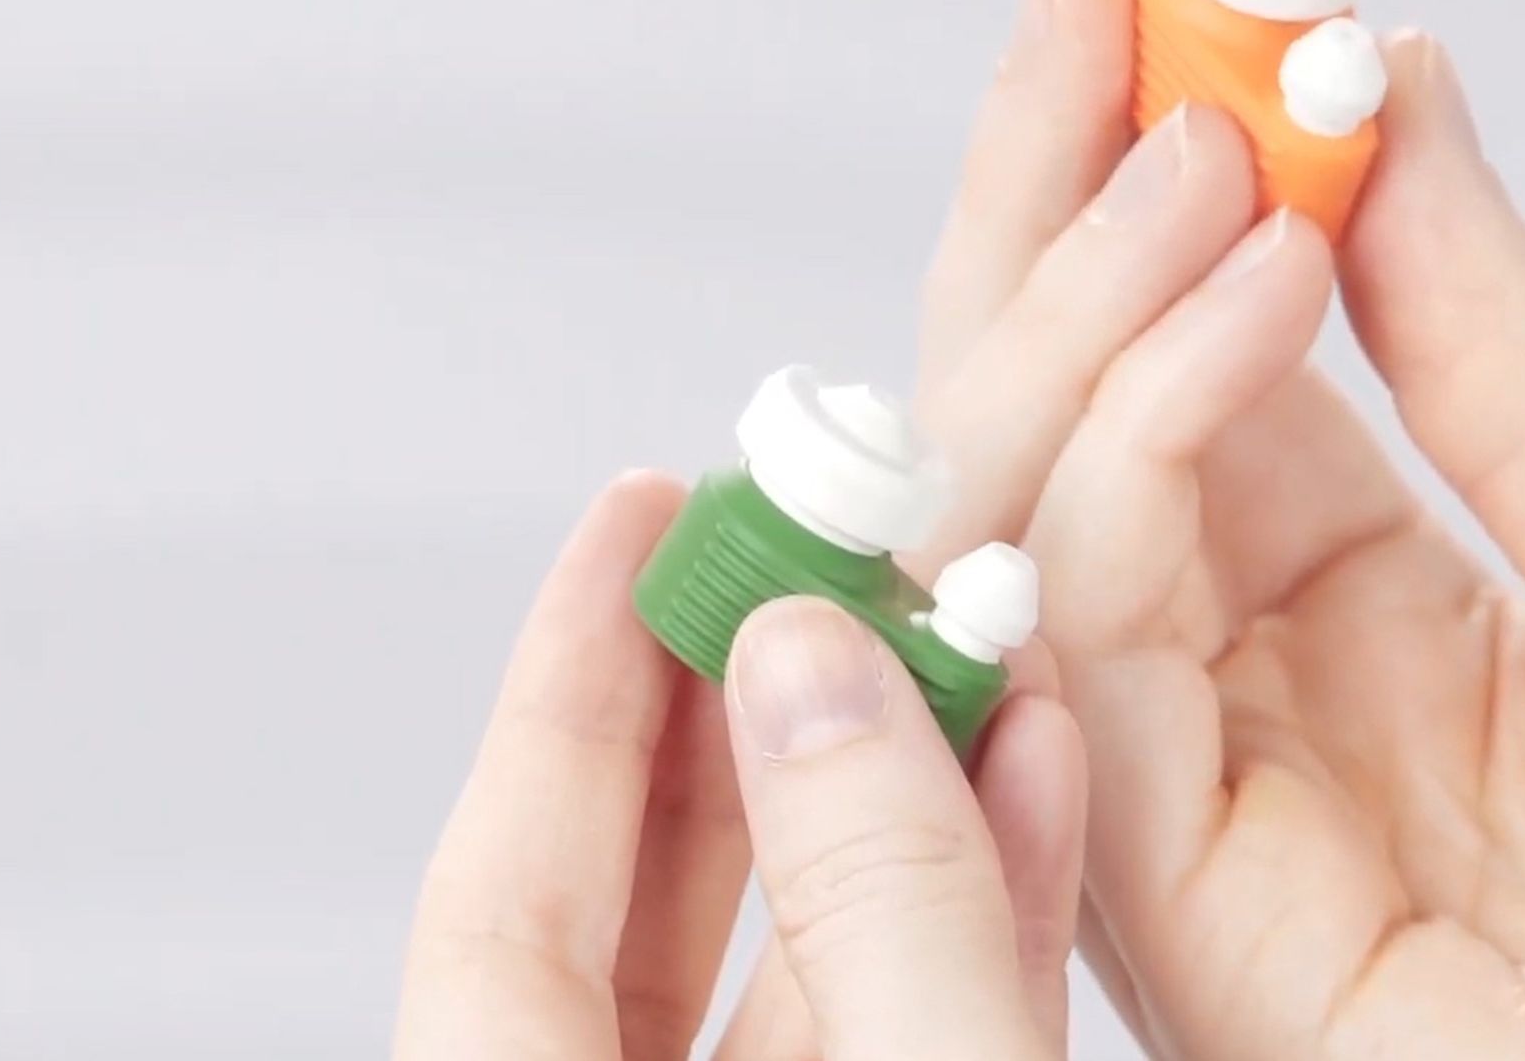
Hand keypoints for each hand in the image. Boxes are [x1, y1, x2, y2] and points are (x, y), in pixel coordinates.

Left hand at [395, 475, 1082, 1060]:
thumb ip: (877, 905)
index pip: (499, 886)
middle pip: (630, 899)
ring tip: (961, 644)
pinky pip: (899, 1028)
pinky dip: (966, 912)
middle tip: (806, 555)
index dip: (569, 679)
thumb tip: (812, 669)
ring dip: (892, 794)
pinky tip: (1026, 776)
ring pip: (791, 962)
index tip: (643, 515)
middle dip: (738, 709)